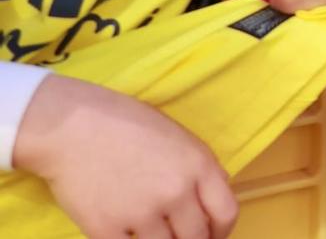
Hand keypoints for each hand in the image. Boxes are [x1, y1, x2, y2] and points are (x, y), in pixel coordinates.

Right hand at [15, 76, 237, 238]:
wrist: (71, 127)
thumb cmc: (126, 125)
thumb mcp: (179, 137)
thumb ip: (200, 168)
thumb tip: (218, 193)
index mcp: (199, 166)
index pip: (226, 213)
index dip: (221, 232)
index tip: (212, 236)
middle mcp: (176, 192)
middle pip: (197, 238)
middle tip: (179, 237)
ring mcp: (142, 213)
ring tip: (152, 234)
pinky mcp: (106, 229)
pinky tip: (126, 236)